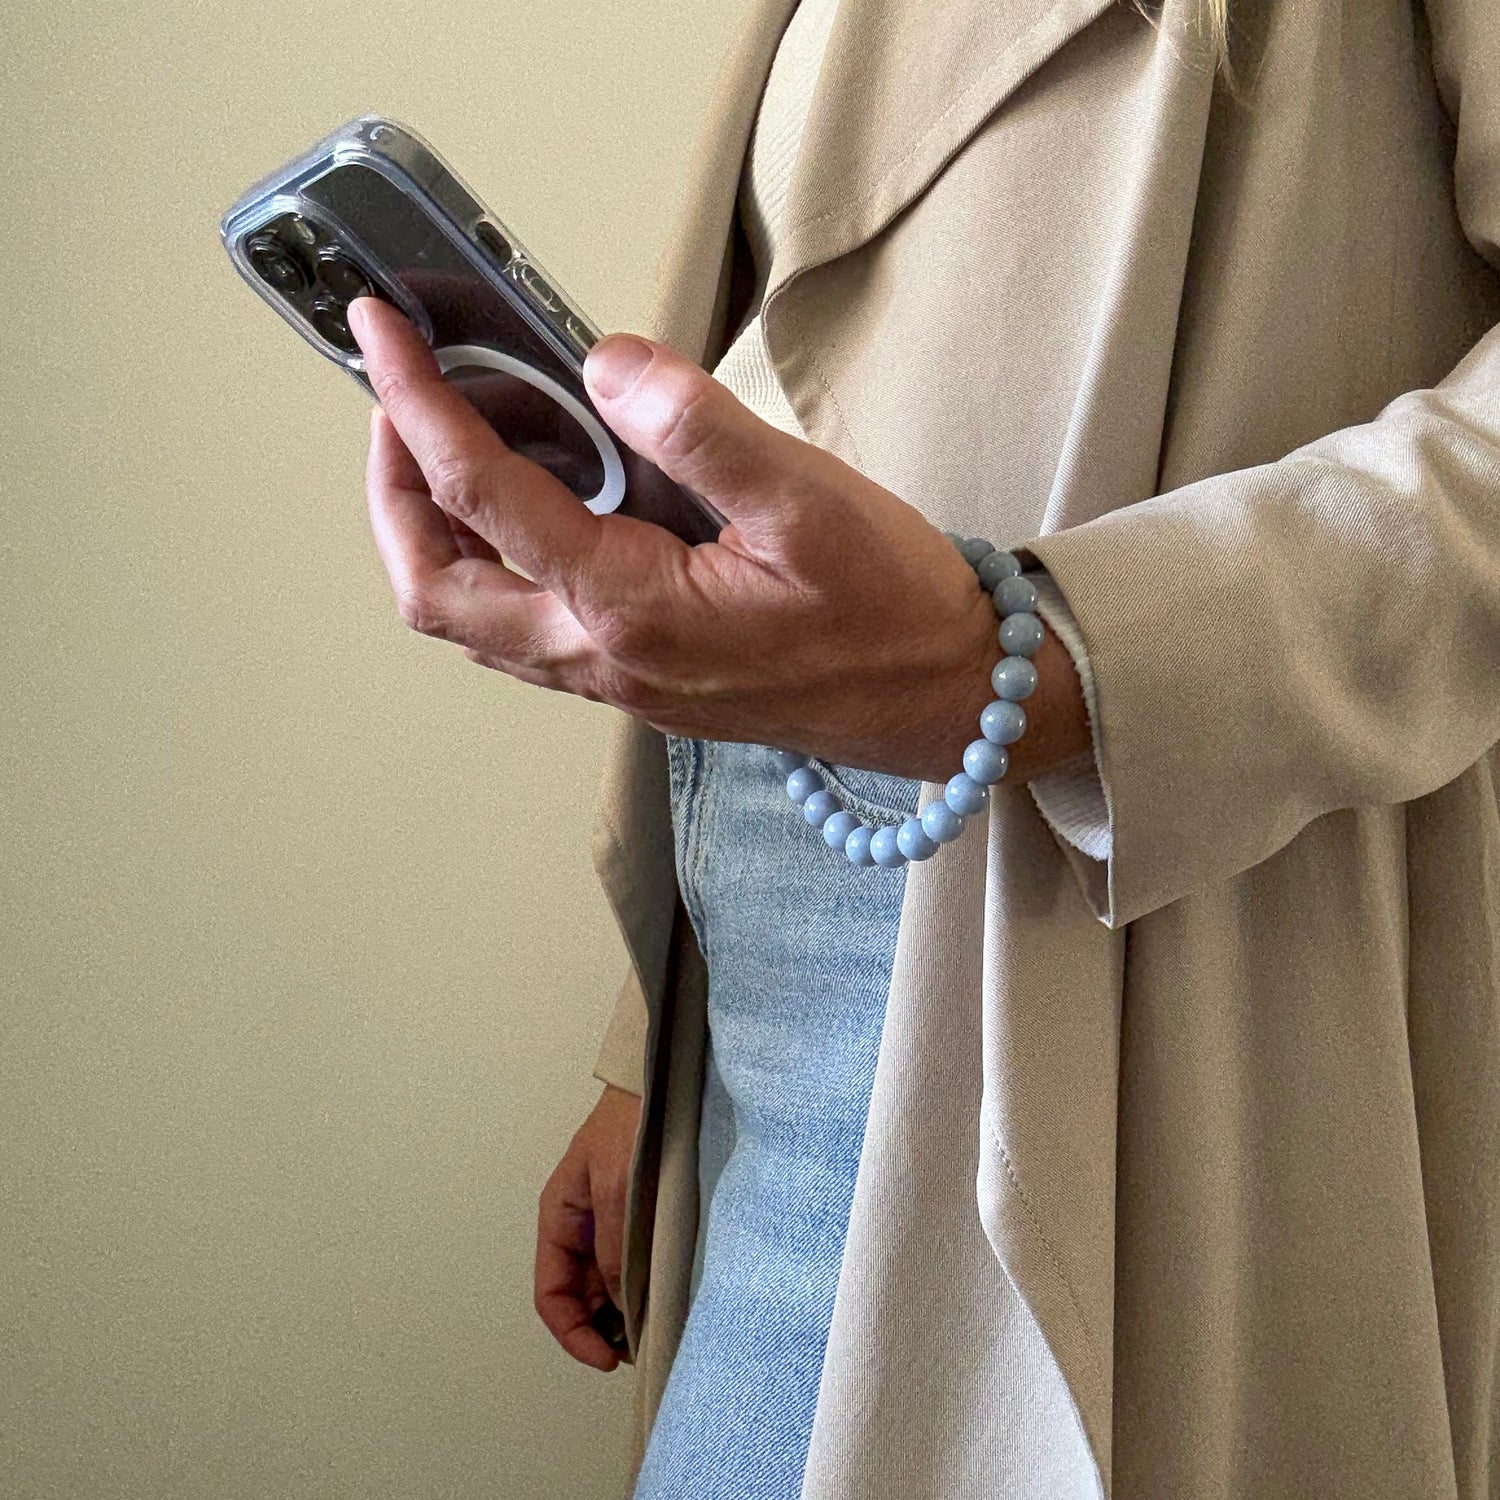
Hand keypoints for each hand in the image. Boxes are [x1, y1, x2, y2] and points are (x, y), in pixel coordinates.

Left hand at [348, 295, 1088, 782]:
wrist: (940, 699)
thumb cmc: (888, 613)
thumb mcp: (806, 501)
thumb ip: (698, 429)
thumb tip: (605, 366)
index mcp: (630, 607)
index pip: (480, 496)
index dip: (415, 404)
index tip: (381, 334)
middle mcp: (602, 657)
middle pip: (434, 587)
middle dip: (392, 488)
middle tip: (406, 402)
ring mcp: (614, 679)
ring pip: (472, 618)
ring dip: (436, 532)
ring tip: (466, 440)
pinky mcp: (636, 680)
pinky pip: (523, 630)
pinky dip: (493, 562)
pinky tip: (539, 503)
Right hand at [534, 1083, 641, 1371]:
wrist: (658, 1084)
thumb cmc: (629, 1125)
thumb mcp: (616, 1188)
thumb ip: (614, 1247)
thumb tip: (620, 1305)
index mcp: (560, 1219)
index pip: (552, 1294)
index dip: (573, 1333)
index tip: (608, 1357)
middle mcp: (581, 1227)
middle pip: (581, 1295)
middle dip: (602, 1327)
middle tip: (640, 1346)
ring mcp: (609, 1222)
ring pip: (608, 1284)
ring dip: (625, 1309)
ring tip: (654, 1325)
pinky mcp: (637, 1217)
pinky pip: (633, 1263)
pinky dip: (643, 1285)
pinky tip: (665, 1293)